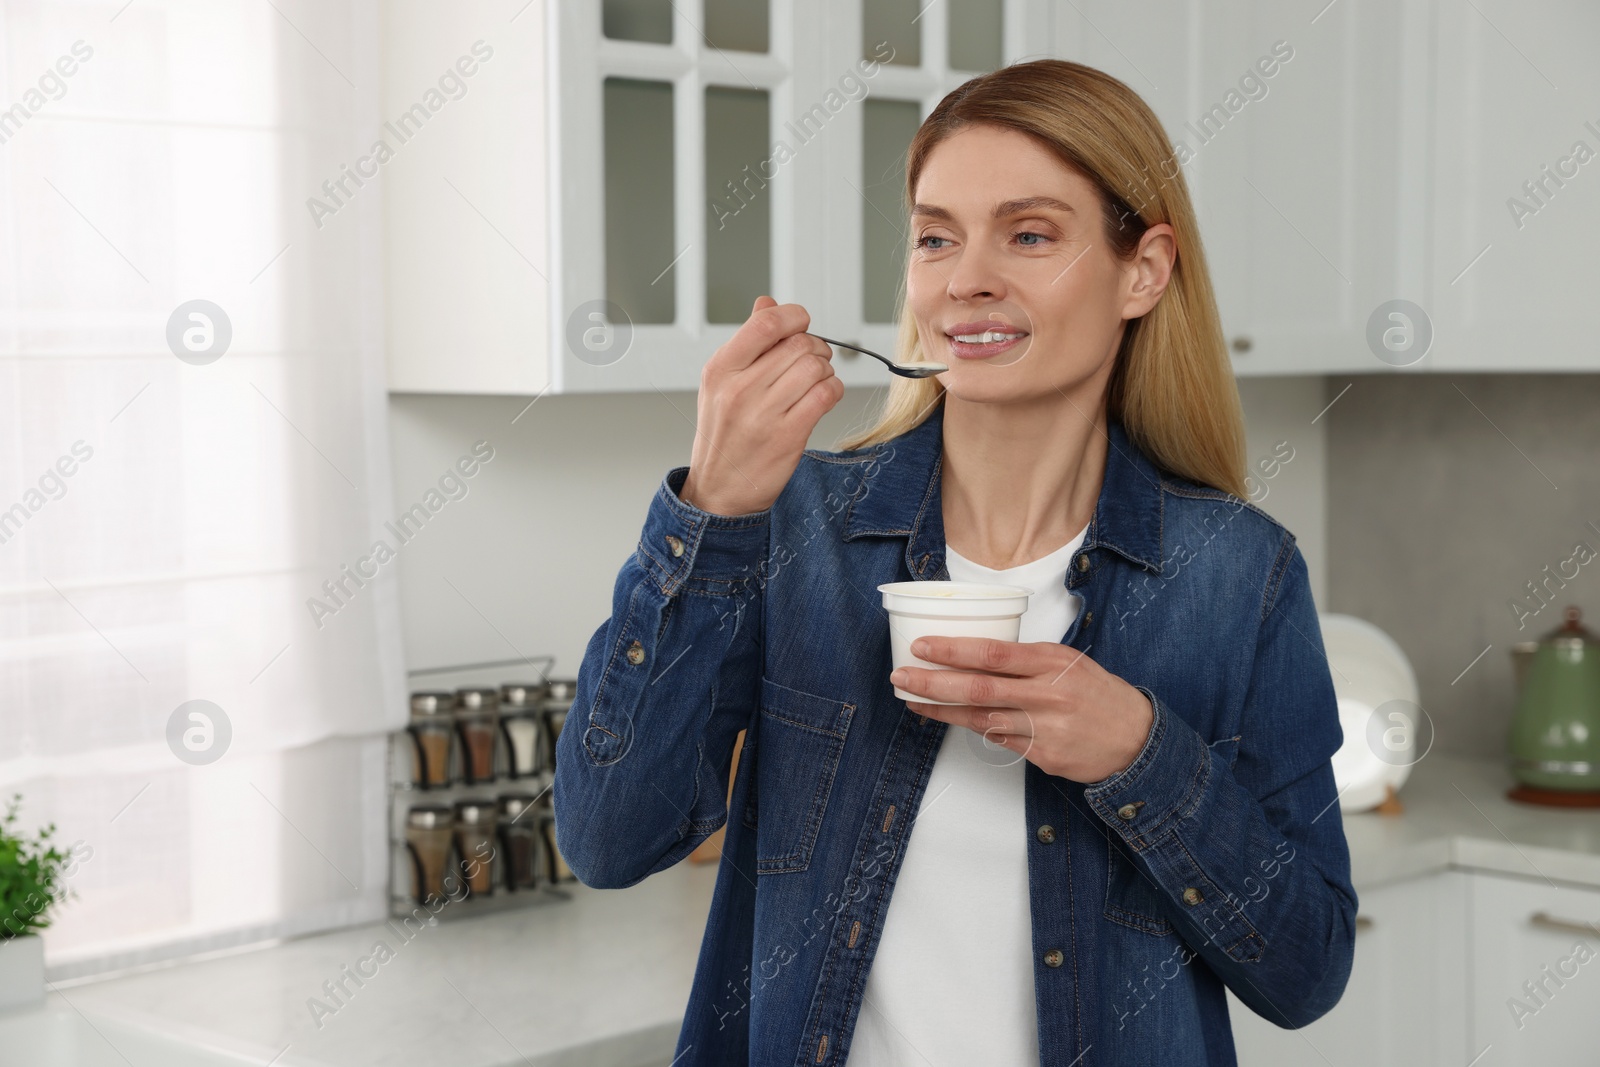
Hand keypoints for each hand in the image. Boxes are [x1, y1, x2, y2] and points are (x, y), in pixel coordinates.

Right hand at [678, 295, 844, 516]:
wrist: (720, 490)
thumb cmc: (723, 434)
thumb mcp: (722, 384)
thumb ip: (748, 342)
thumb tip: (767, 303)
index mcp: (720, 369)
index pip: (766, 323)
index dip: (795, 316)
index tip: (801, 324)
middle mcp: (739, 389)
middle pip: (799, 344)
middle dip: (815, 348)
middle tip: (812, 360)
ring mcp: (764, 414)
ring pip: (815, 367)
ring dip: (825, 370)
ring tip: (815, 382)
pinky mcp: (788, 436)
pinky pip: (826, 395)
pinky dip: (832, 391)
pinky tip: (822, 396)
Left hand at [890, 636, 1154, 783]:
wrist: (1135, 739)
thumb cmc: (1096, 693)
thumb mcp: (1067, 661)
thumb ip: (1025, 659)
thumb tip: (974, 652)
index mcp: (1051, 662)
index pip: (993, 653)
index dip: (952, 650)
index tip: (922, 647)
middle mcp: (1046, 694)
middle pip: (979, 687)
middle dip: (933, 682)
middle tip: (902, 677)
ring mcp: (1044, 728)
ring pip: (981, 718)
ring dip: (943, 710)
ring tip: (915, 701)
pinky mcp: (1043, 756)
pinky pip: (998, 741)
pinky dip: (975, 728)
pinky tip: (952, 719)